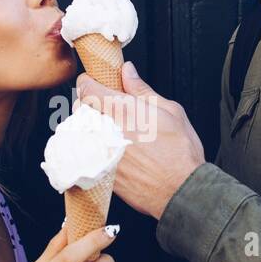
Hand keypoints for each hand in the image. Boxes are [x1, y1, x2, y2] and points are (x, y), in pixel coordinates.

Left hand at [75, 61, 205, 220]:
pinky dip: (93, 148)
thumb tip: (128, 71)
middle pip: (80, 108)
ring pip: (80, 131)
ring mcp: (100, 152)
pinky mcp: (99, 171)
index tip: (94, 83)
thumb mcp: (170, 111)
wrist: (180, 190)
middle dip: (89, 104)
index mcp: (122, 110)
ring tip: (111, 132)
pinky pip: (85, 153)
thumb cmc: (180, 152)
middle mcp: (106, 130)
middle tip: (107, 108)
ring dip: (90, 127)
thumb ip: (142, 90)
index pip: (87, 87)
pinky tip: (110, 151)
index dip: (89, 82)